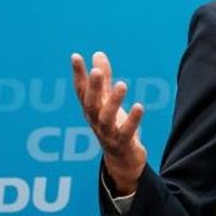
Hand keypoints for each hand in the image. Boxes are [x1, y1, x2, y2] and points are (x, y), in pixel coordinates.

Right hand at [71, 51, 147, 194]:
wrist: (122, 160)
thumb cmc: (113, 126)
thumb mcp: (107, 102)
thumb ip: (104, 79)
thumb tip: (98, 54)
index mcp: (91, 110)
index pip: (81, 91)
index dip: (78, 74)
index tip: (75, 56)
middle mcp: (95, 121)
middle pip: (90, 104)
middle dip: (92, 87)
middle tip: (96, 71)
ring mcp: (107, 134)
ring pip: (106, 118)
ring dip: (113, 102)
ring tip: (122, 84)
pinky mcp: (122, 144)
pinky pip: (126, 132)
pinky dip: (132, 120)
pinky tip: (139, 106)